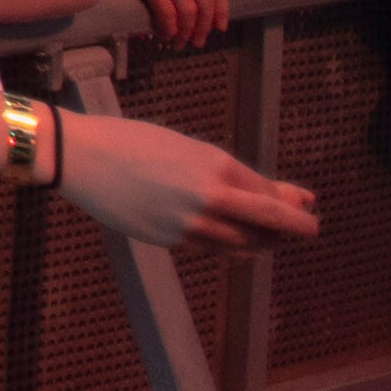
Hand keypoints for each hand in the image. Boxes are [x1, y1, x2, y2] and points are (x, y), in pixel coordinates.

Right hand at [56, 110, 314, 249]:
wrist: (80, 157)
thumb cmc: (132, 141)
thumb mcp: (186, 148)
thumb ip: (230, 173)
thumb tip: (277, 192)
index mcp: (215, 166)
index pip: (270, 196)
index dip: (293, 204)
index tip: (307, 205)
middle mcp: (209, 198)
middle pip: (269, 224)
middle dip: (296, 228)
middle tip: (310, 229)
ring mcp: (189, 224)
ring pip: (245, 244)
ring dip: (264, 241)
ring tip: (273, 237)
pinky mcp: (170, 240)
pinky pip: (214, 249)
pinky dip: (233, 246)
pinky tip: (234, 239)